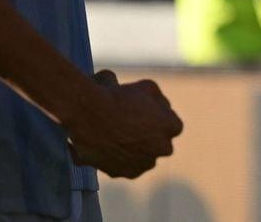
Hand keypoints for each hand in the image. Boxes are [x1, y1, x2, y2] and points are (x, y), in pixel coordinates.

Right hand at [64, 71, 182, 178]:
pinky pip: (125, 165)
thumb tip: (162, 108)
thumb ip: (159, 100)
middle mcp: (162, 149)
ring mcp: (144, 163)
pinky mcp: (124, 173)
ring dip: (135, 148)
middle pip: (159, 143)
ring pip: (143, 156)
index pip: (172, 124)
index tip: (144, 112)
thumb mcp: (147, 86)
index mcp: (171, 126)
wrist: (89, 116)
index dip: (158, 117)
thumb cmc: (119, 97)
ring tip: (117, 133)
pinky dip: (119, 158)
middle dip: (150, 136)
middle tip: (131, 124)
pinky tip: (108, 144)